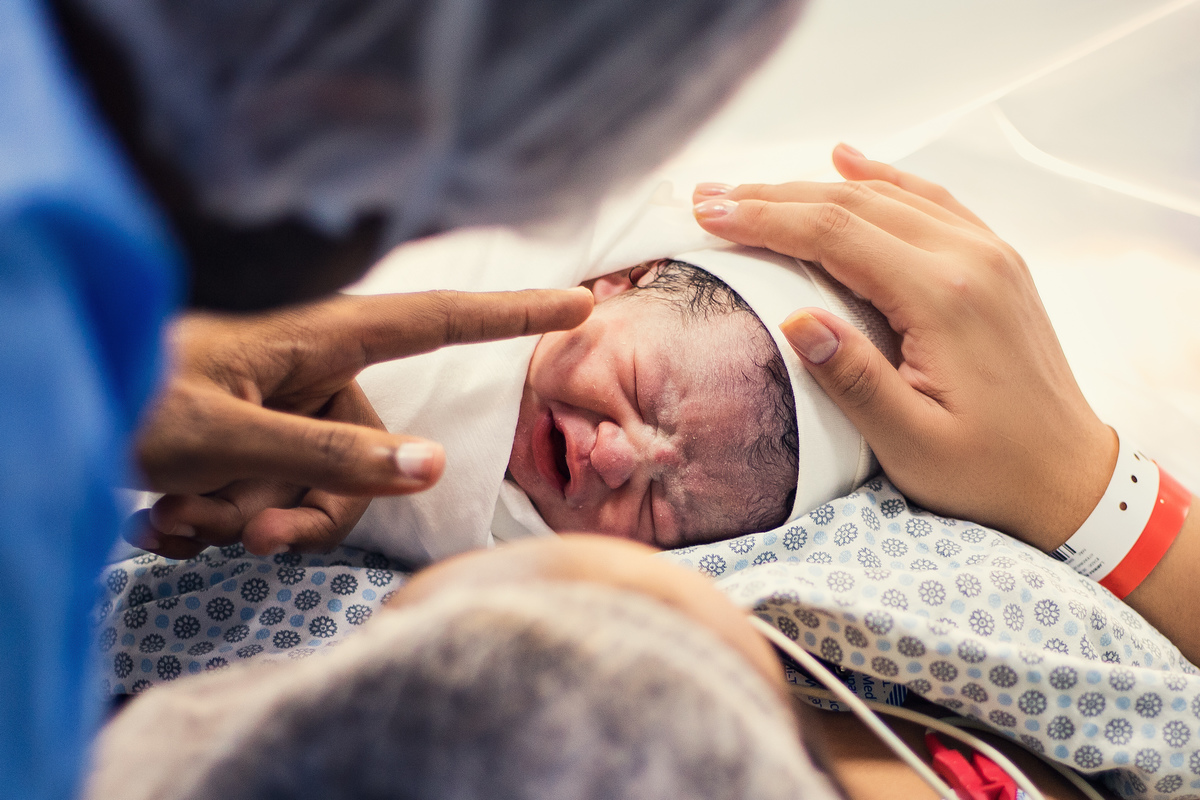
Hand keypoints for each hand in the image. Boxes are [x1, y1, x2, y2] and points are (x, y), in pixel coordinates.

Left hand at [132, 287, 592, 555]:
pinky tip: (170, 520)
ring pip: (317, 487)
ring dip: (251, 517)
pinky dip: (227, 517)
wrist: (51, 391)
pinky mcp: (250, 440)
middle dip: (308, 509)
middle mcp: (311, 372)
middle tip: (242, 532)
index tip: (583, 301)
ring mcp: (280, 408)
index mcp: (319, 339)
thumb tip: (433, 465)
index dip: (515, 312)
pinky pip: (275, 494)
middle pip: (372, 455)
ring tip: (181, 516)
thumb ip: (330, 454)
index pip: (441, 317)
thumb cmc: (125, 392)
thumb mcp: (224, 434)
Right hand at [692, 145, 1114, 550]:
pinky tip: (849, 160)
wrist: (1068, 476)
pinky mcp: (993, 263)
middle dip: (774, 196)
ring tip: (753, 188)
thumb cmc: (989, 470)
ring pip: (887, 195)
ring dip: (814, 185)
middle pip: (854, 203)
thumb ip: (855, 380)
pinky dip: (883, 177)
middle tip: (710, 196)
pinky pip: (929, 201)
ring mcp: (987, 254)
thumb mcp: (912, 444)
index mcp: (944, 298)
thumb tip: (797, 319)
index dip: (764, 219)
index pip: (834, 234)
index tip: (708, 213)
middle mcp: (970, 259)